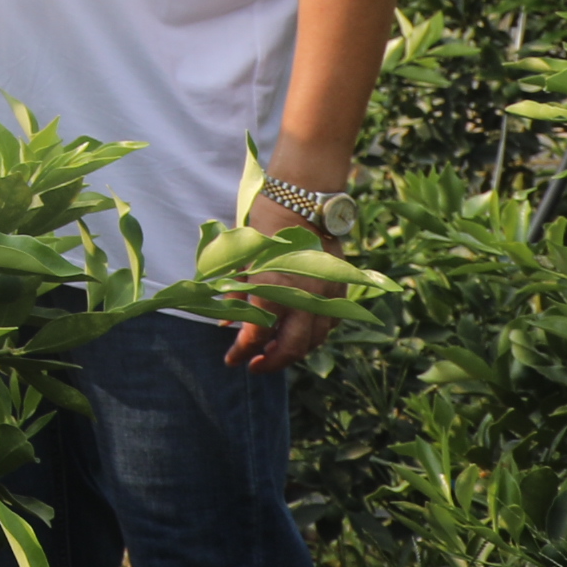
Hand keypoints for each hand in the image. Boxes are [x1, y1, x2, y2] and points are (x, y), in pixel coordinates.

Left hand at [224, 194, 345, 373]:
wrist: (301, 200)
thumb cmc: (263, 226)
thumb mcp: (240, 259)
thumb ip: (236, 293)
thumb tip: (226, 322)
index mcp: (274, 289)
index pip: (257, 334)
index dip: (242, 351)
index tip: (230, 360)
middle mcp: (304, 297)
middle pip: (293, 347)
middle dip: (272, 362)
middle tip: (255, 366)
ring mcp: (326, 294)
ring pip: (316, 339)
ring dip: (295, 351)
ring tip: (274, 352)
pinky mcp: (339, 288)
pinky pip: (330, 322)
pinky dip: (314, 334)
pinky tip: (299, 333)